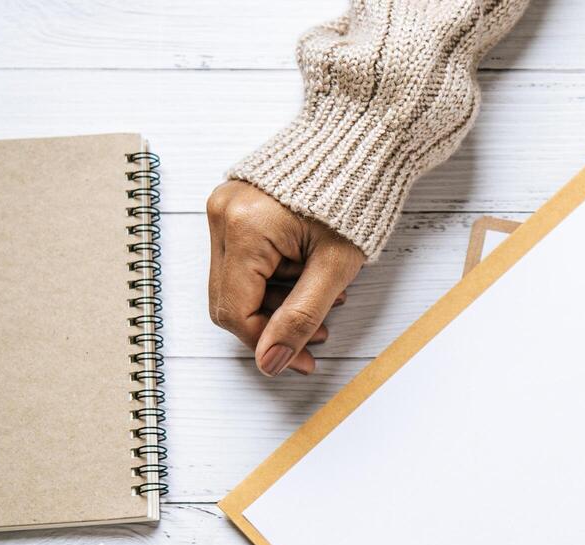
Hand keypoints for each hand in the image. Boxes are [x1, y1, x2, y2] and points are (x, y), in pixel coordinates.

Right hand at [206, 180, 363, 375]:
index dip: (267, 343)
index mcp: (244, 227)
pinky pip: (243, 258)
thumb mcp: (335, 268)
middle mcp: (222, 213)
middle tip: (320, 331)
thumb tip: (271, 362)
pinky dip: (274, 276)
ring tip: (325, 294)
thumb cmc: (356, 196)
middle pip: (231, 298)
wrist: (362, 142)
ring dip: (278, 300)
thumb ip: (301, 318)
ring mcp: (224, 206)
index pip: (236, 311)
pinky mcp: (234, 204)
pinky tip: (307, 272)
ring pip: (238, 281)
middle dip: (275, 322)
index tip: (300, 361)